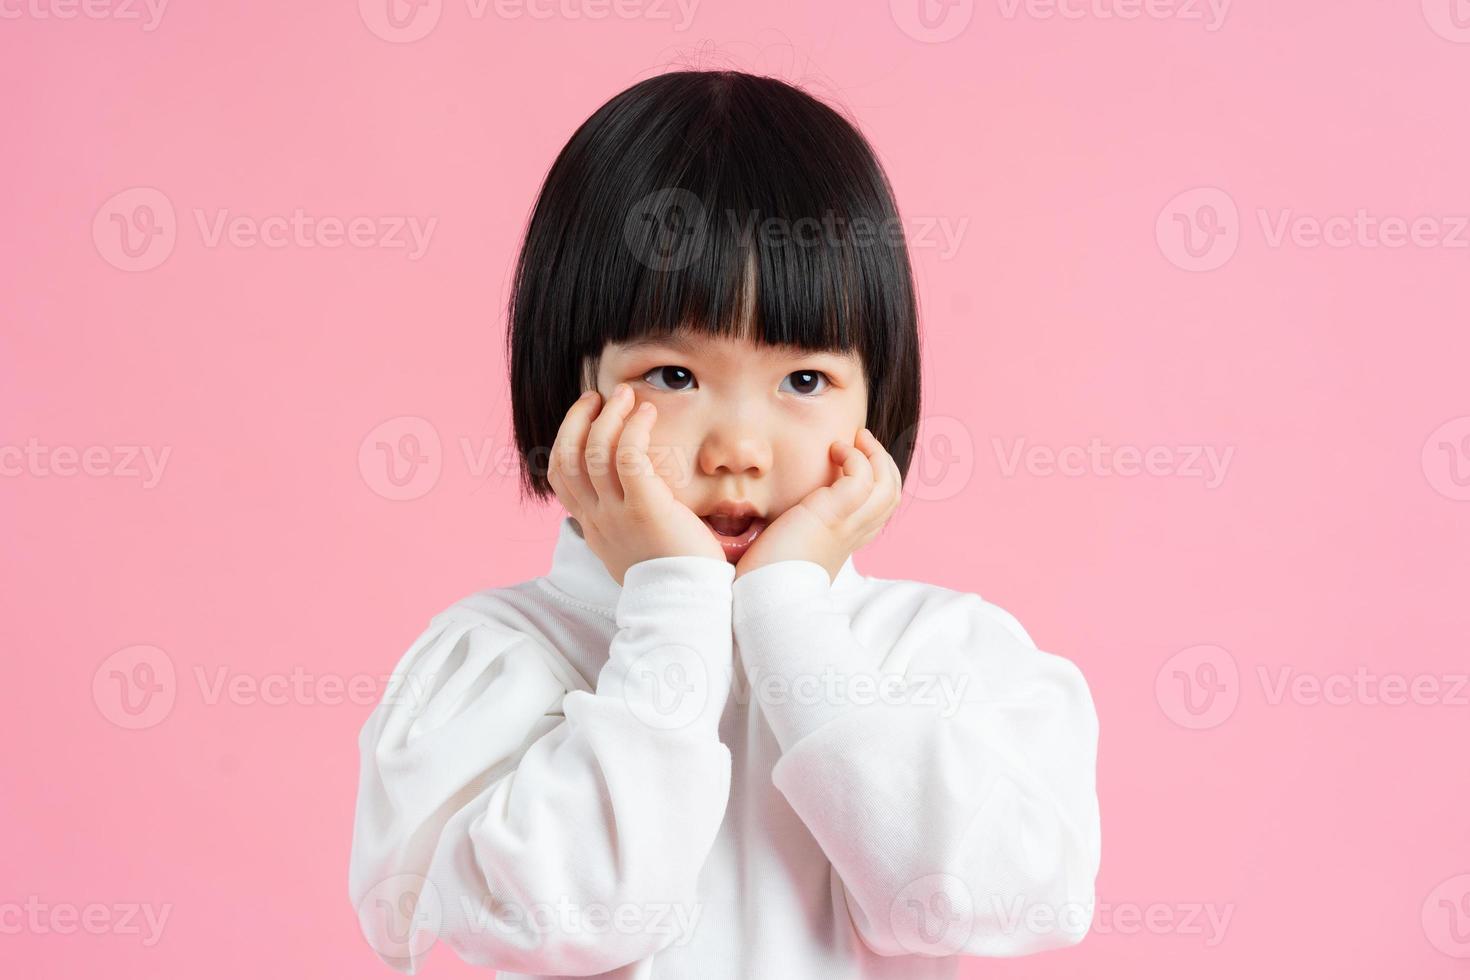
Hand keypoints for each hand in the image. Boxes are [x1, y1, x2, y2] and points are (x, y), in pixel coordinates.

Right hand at [548, 382, 724, 584]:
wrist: (687, 607)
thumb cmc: (672, 578)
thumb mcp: (633, 550)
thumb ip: (623, 525)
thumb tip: (626, 503)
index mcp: (593, 527)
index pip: (560, 477)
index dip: (567, 440)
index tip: (587, 417)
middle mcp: (597, 519)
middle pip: (567, 458)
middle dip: (579, 420)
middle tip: (601, 397)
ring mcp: (617, 514)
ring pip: (594, 452)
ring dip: (608, 416)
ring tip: (627, 396)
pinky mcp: (646, 509)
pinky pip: (628, 458)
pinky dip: (633, 429)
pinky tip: (648, 414)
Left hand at [734, 427, 901, 582]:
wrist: (763, 604)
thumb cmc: (765, 582)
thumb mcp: (787, 551)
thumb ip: (794, 533)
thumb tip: (776, 522)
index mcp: (845, 543)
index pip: (879, 509)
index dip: (876, 481)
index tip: (855, 460)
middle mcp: (853, 535)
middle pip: (891, 494)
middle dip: (882, 462)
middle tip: (860, 441)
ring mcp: (846, 526)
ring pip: (887, 485)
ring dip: (874, 455)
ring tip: (852, 440)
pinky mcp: (832, 517)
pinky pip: (862, 478)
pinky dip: (855, 458)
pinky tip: (834, 449)